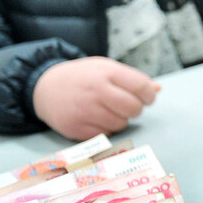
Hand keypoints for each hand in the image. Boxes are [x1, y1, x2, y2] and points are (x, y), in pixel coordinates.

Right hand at [32, 57, 160, 140]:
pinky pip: (104, 134)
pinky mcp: (76, 128)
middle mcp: (96, 91)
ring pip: (120, 124)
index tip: (147, 98)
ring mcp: (85, 111)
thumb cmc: (83, 77)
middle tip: (129, 106)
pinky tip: (97, 118)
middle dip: (136, 109)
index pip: (140, 86)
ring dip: (121, 120)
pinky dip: (106, 128)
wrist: (45, 88)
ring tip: (110, 110)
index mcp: (106, 73)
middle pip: (133, 108)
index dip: (149, 95)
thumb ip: (132, 79)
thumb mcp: (106, 68)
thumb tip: (157, 90)